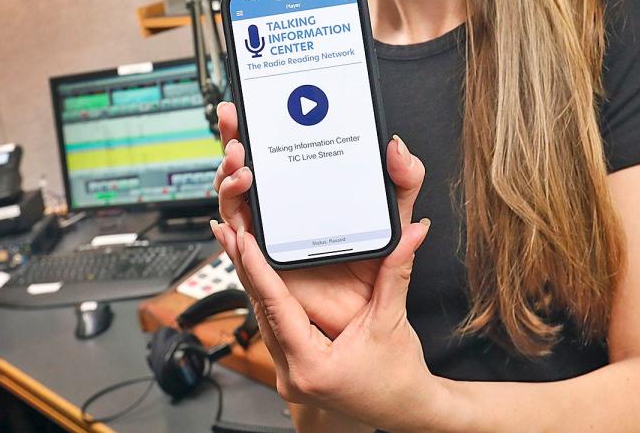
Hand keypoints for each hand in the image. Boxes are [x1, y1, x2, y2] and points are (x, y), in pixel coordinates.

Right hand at [211, 101, 425, 338]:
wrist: (371, 312)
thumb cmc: (377, 261)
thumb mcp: (395, 213)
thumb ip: (403, 179)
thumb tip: (397, 148)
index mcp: (307, 186)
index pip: (275, 149)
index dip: (255, 126)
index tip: (248, 105)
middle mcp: (283, 206)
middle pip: (245, 169)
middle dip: (232, 142)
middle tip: (236, 130)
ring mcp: (272, 233)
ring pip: (235, 202)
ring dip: (228, 183)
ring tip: (241, 170)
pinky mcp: (268, 264)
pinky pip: (239, 246)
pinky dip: (229, 231)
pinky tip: (230, 222)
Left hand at [215, 219, 443, 432]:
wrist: (405, 408)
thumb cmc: (398, 376)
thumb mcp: (392, 319)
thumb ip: (396, 271)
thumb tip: (409, 235)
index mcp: (311, 366)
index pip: (276, 307)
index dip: (258, 269)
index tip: (244, 239)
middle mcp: (292, 375)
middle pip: (260, 311)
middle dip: (245, 268)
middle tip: (229, 231)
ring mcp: (289, 376)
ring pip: (262, 319)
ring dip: (252, 281)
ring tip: (238, 245)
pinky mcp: (293, 370)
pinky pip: (272, 328)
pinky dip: (266, 298)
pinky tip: (258, 275)